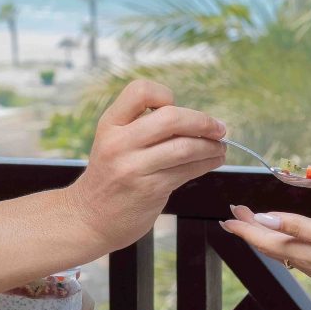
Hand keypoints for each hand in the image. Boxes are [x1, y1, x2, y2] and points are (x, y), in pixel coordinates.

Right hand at [66, 80, 226, 251]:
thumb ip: (142, 126)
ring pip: (185, 147)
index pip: (140, 91)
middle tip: (219, 128)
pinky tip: (213, 161)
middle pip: (171, 118)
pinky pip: (187, 170)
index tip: (175, 107)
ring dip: (211, 146)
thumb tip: (193, 119)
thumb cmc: (110, 176)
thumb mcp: (113, 142)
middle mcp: (119, 143)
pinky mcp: (150, 190)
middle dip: (202, 121)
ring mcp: (134, 168)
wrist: (90, 218)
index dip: (163, 95)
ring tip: (221, 147)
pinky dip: (207, 163)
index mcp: (110, 124)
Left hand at [221, 204, 310, 306]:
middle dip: (249, 228)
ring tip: (252, 222)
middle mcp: (302, 260)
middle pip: (267, 244)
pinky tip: (284, 238)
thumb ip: (297, 227)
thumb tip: (264, 221)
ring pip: (278, 249)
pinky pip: (292, 253)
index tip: (228, 215)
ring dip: (263, 234)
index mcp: (301, 251)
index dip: (244, 226)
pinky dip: (280, 242)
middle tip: (235, 213)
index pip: (263, 238)